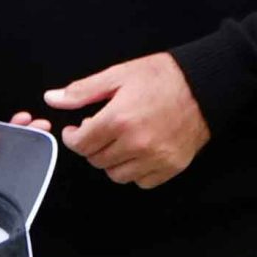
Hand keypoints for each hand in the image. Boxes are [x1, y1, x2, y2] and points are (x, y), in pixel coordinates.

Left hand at [44, 51, 210, 188]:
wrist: (204, 85)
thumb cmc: (161, 76)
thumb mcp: (118, 75)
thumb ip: (82, 91)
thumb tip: (51, 99)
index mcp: (119, 119)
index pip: (81, 144)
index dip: (73, 137)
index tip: (76, 130)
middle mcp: (136, 144)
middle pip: (96, 160)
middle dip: (92, 146)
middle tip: (101, 130)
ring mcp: (156, 158)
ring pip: (117, 175)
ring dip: (112, 160)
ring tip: (119, 141)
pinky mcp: (172, 166)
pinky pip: (142, 181)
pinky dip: (135, 170)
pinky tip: (138, 151)